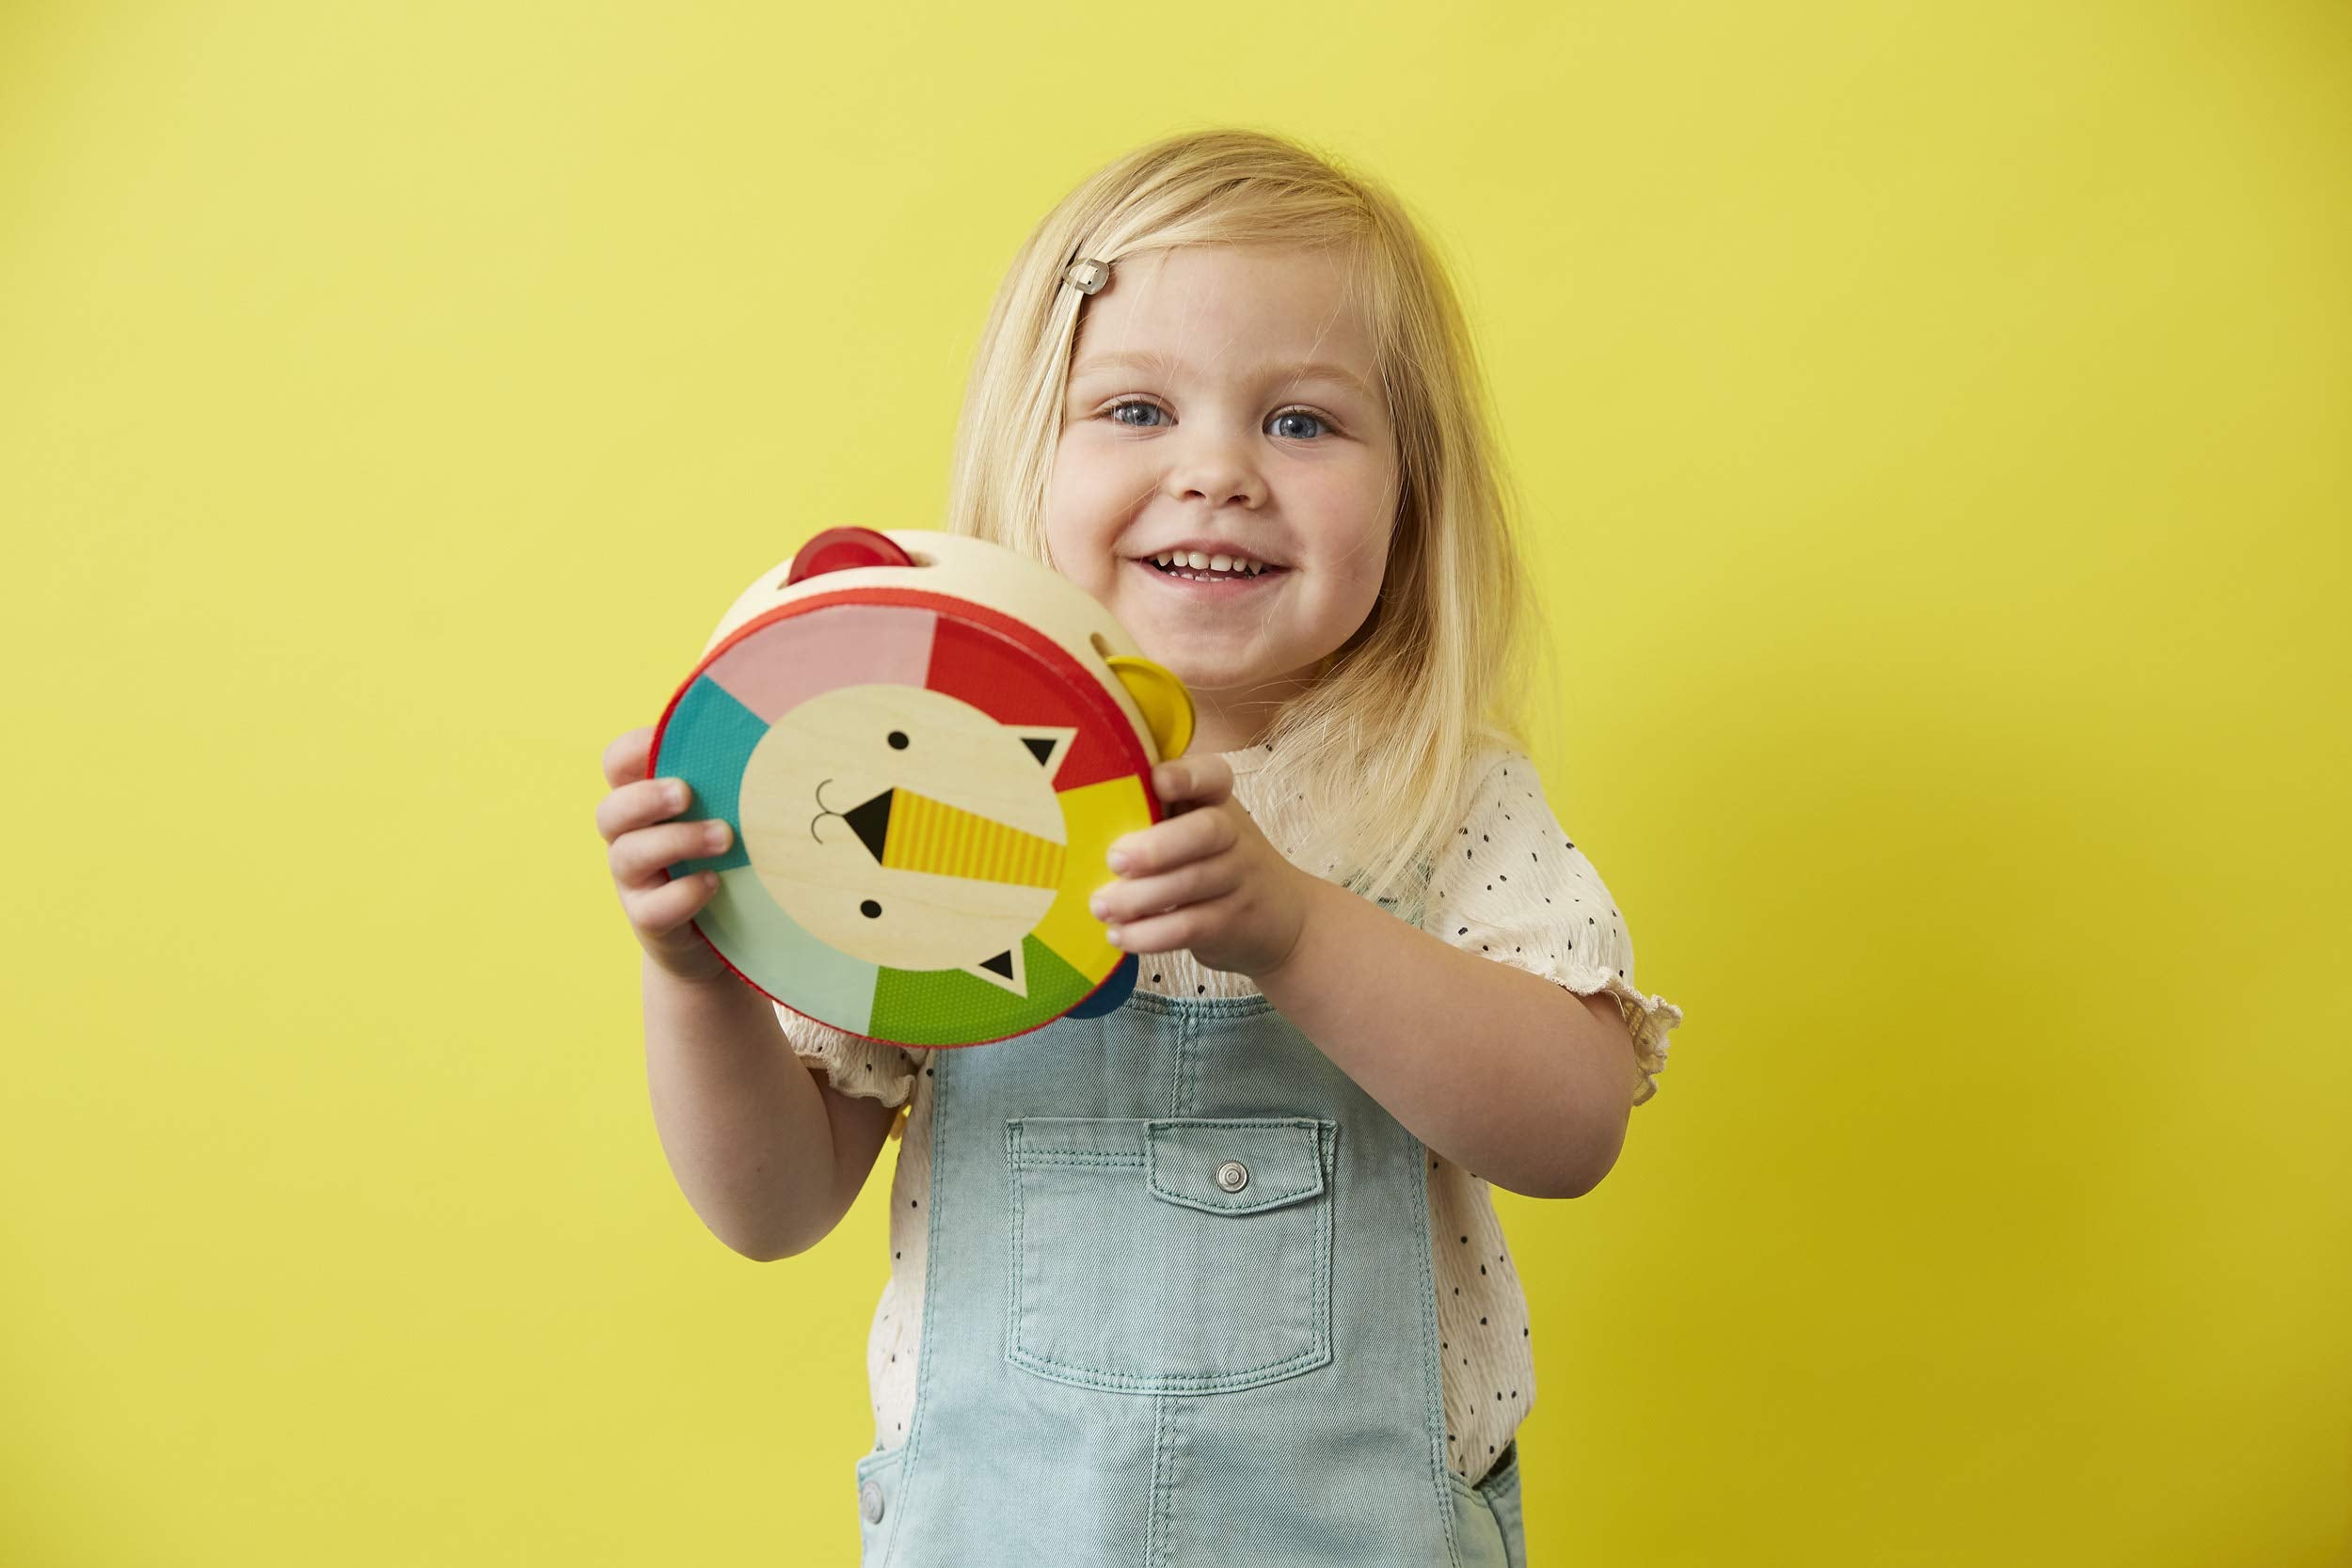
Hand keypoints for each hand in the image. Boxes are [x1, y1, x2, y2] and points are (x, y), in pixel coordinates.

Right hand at [595, 725, 730, 983]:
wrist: (713, 939)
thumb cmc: (724, 858)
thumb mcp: (724, 812)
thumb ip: (731, 780)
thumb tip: (780, 733)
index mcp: (642, 802)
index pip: (617, 764)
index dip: (634, 749)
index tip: (664, 741)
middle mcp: (628, 839)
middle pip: (610, 811)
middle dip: (646, 798)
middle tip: (687, 793)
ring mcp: (634, 882)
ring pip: (628, 855)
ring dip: (676, 841)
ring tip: (724, 838)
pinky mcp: (650, 920)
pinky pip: (653, 908)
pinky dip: (683, 893)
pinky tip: (715, 883)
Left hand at [1088, 754, 1312, 979]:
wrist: (1285, 920)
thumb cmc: (1218, 863)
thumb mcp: (1199, 827)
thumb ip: (1157, 814)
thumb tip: (1078, 818)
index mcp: (1218, 801)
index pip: (1213, 776)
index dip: (1186, 776)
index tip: (1156, 782)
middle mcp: (1234, 835)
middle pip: (1207, 831)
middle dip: (1158, 846)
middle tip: (1115, 860)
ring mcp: (1238, 879)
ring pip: (1192, 882)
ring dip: (1140, 897)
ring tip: (1101, 906)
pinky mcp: (1232, 922)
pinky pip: (1191, 926)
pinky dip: (1151, 934)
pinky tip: (1120, 935)